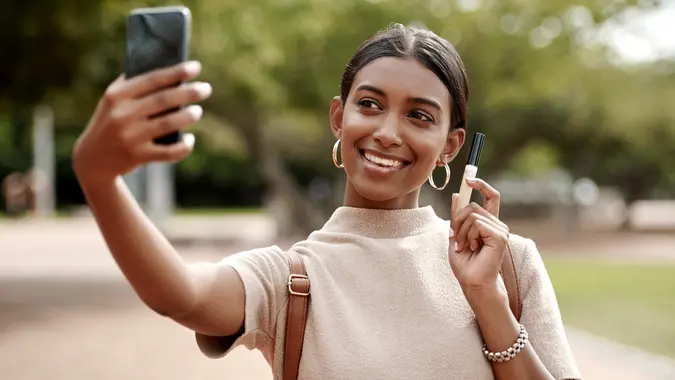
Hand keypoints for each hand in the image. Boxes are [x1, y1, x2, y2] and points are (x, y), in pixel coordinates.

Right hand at [72, 61, 211, 186]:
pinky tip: (190, 139)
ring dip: (188, 116)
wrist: (92, 159)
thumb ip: (134, 84)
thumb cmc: (111, 122)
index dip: (176, 72)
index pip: (152, 79)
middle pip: (164, 100)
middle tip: (206, 89)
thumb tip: (171, 69)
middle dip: (189, 93)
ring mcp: (130, 137)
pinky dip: (184, 146)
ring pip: (168, 124)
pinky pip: (169, 152)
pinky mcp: (138, 156)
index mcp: (117, 95)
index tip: (196, 67)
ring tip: (198, 111)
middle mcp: (122, 114)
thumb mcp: (113, 101)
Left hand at [448, 178, 509, 296]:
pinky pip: (477, 224)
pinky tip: (472, 248)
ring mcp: (500, 230)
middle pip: (472, 206)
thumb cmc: (465, 264)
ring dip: (461, 232)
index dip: (482, 185)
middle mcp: (497, 225)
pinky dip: (468, 236)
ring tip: (465, 247)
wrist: (472, 283)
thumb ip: (457, 216)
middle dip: (457, 220)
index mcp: (489, 223)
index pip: (491, 197)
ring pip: (472, 215)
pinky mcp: (500, 237)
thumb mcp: (456, 235)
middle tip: (456, 238)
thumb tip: (455, 195)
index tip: (469, 179)